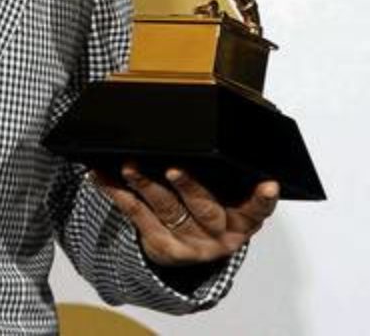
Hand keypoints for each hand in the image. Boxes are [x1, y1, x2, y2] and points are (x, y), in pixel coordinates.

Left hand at [92, 162, 278, 265]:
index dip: (263, 198)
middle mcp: (220, 234)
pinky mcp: (162, 246)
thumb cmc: (208, 208)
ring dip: (146, 185)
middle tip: (174, 168)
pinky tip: (101, 175)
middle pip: (205, 209)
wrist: (187, 249)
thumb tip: (206, 120)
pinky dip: (117, 192)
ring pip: (167, 210)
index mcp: (242, 220)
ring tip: (130, 166)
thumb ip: (223, 169)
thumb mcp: (225, 195)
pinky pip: (136, 215)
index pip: (257, 209)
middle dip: (189, 187)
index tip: (269, 183)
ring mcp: (191, 243)